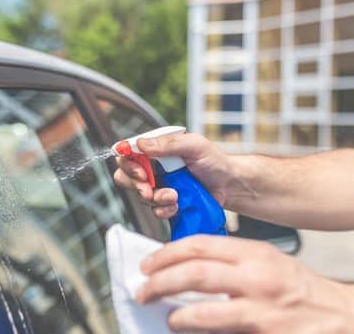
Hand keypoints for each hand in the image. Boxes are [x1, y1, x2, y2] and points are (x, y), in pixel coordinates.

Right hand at [113, 133, 232, 218]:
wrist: (229, 186)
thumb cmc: (213, 161)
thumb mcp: (194, 145)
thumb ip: (168, 144)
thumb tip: (141, 144)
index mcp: (156, 149)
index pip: (127, 153)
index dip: (127, 163)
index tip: (140, 172)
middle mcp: (153, 167)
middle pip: (125, 176)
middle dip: (135, 184)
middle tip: (148, 188)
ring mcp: (158, 186)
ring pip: (140, 195)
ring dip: (155, 198)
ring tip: (174, 196)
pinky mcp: (165, 203)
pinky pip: (154, 210)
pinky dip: (164, 209)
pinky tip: (178, 205)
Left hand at [136, 235, 353, 333]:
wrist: (345, 318)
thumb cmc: (301, 291)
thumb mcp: (268, 263)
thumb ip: (231, 264)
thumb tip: (184, 269)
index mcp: (255, 254)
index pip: (199, 245)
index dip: (166, 254)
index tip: (148, 264)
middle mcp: (258, 277)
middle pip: (195, 274)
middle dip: (160, 282)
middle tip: (144, 290)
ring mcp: (263, 310)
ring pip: (205, 312)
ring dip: (177, 316)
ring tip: (166, 316)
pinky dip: (200, 333)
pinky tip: (188, 331)